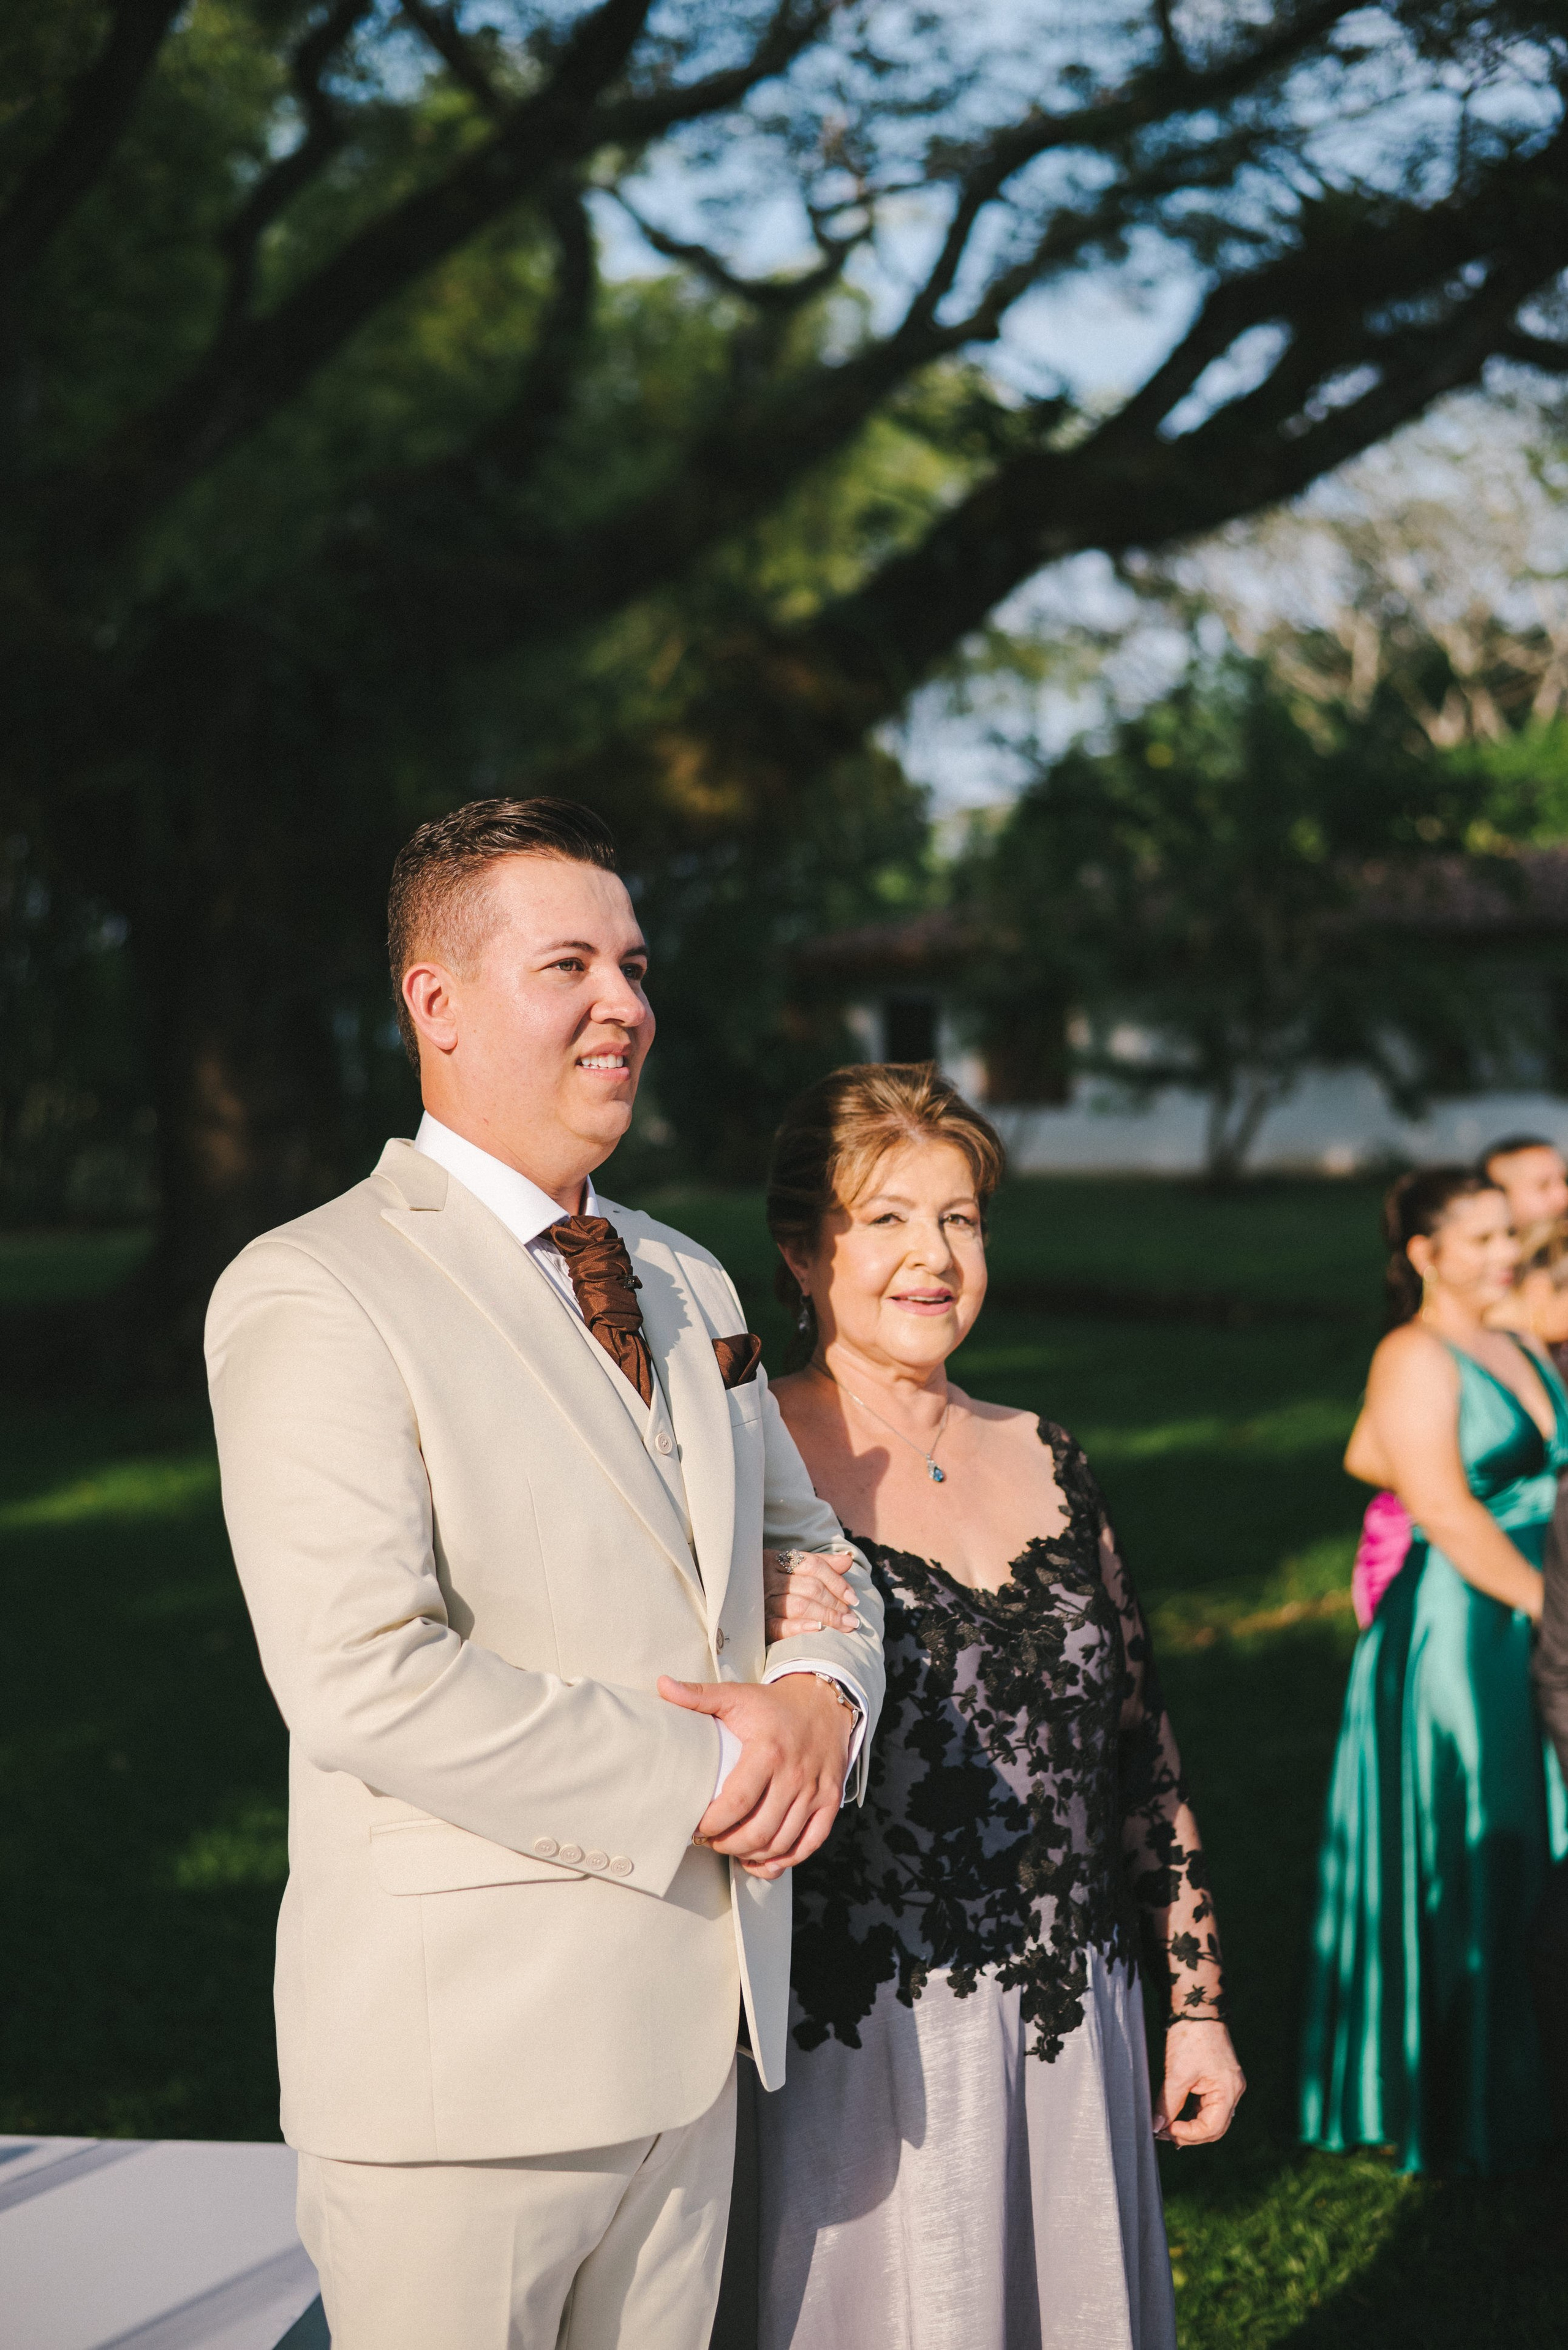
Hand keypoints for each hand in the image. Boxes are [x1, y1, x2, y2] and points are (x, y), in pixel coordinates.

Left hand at [658, 1673, 852, 1881]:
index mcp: (768, 1751)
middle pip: (759, 1830)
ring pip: (783, 1842)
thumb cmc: (775, 1704)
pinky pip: (811, 1842)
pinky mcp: (831, 1799)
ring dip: (754, 1854)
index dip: (713, 1824)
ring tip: (733, 1849)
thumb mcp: (737, 1695)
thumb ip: (699, 1695)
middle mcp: (795, 1775)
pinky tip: (766, 1860)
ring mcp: (815, 1790)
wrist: (824, 1700)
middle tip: (712, 1841)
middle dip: (729, 1845)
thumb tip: (662, 1685)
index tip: (696, 1827)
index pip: (737, 1803)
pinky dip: (787, 1859)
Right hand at [763, 1547, 859, 1643]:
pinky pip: (779, 1625)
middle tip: (853, 1619)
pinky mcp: (757, 1624)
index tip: (854, 1598)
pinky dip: (800, 1627)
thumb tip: (848, 1559)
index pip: (814, 1565)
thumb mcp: (790, 1569)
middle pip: (811, 1587)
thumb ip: (820, 1563)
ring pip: (800, 1605)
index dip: (837, 1581)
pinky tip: (818, 1629)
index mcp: (776, 1560)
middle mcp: (768, 1577)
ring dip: (827, 1616)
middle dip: (836, 1603)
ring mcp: (761, 1600)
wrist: (732, 1605)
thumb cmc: (770, 1585)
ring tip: (845, 1626)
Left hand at [1153, 2020, 1245, 2146]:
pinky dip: (1193, 2114)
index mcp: (1228, 2091)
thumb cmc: (1190, 2038)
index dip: (1190, 2134)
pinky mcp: (1218, 2080)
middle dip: (1190, 2134)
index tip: (1167, 2129)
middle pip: (1215, 2127)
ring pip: (1211, 2118)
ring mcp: (1227, 2086)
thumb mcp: (1177, 2073)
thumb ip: (1168, 2103)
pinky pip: (1208, 2106)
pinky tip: (1178, 2118)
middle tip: (1165, 2134)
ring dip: (1191, 2126)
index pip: (1212, 2128)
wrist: (1197, 2009)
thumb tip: (1156, 2127)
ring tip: (1168, 2129)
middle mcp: (1233, 2092)